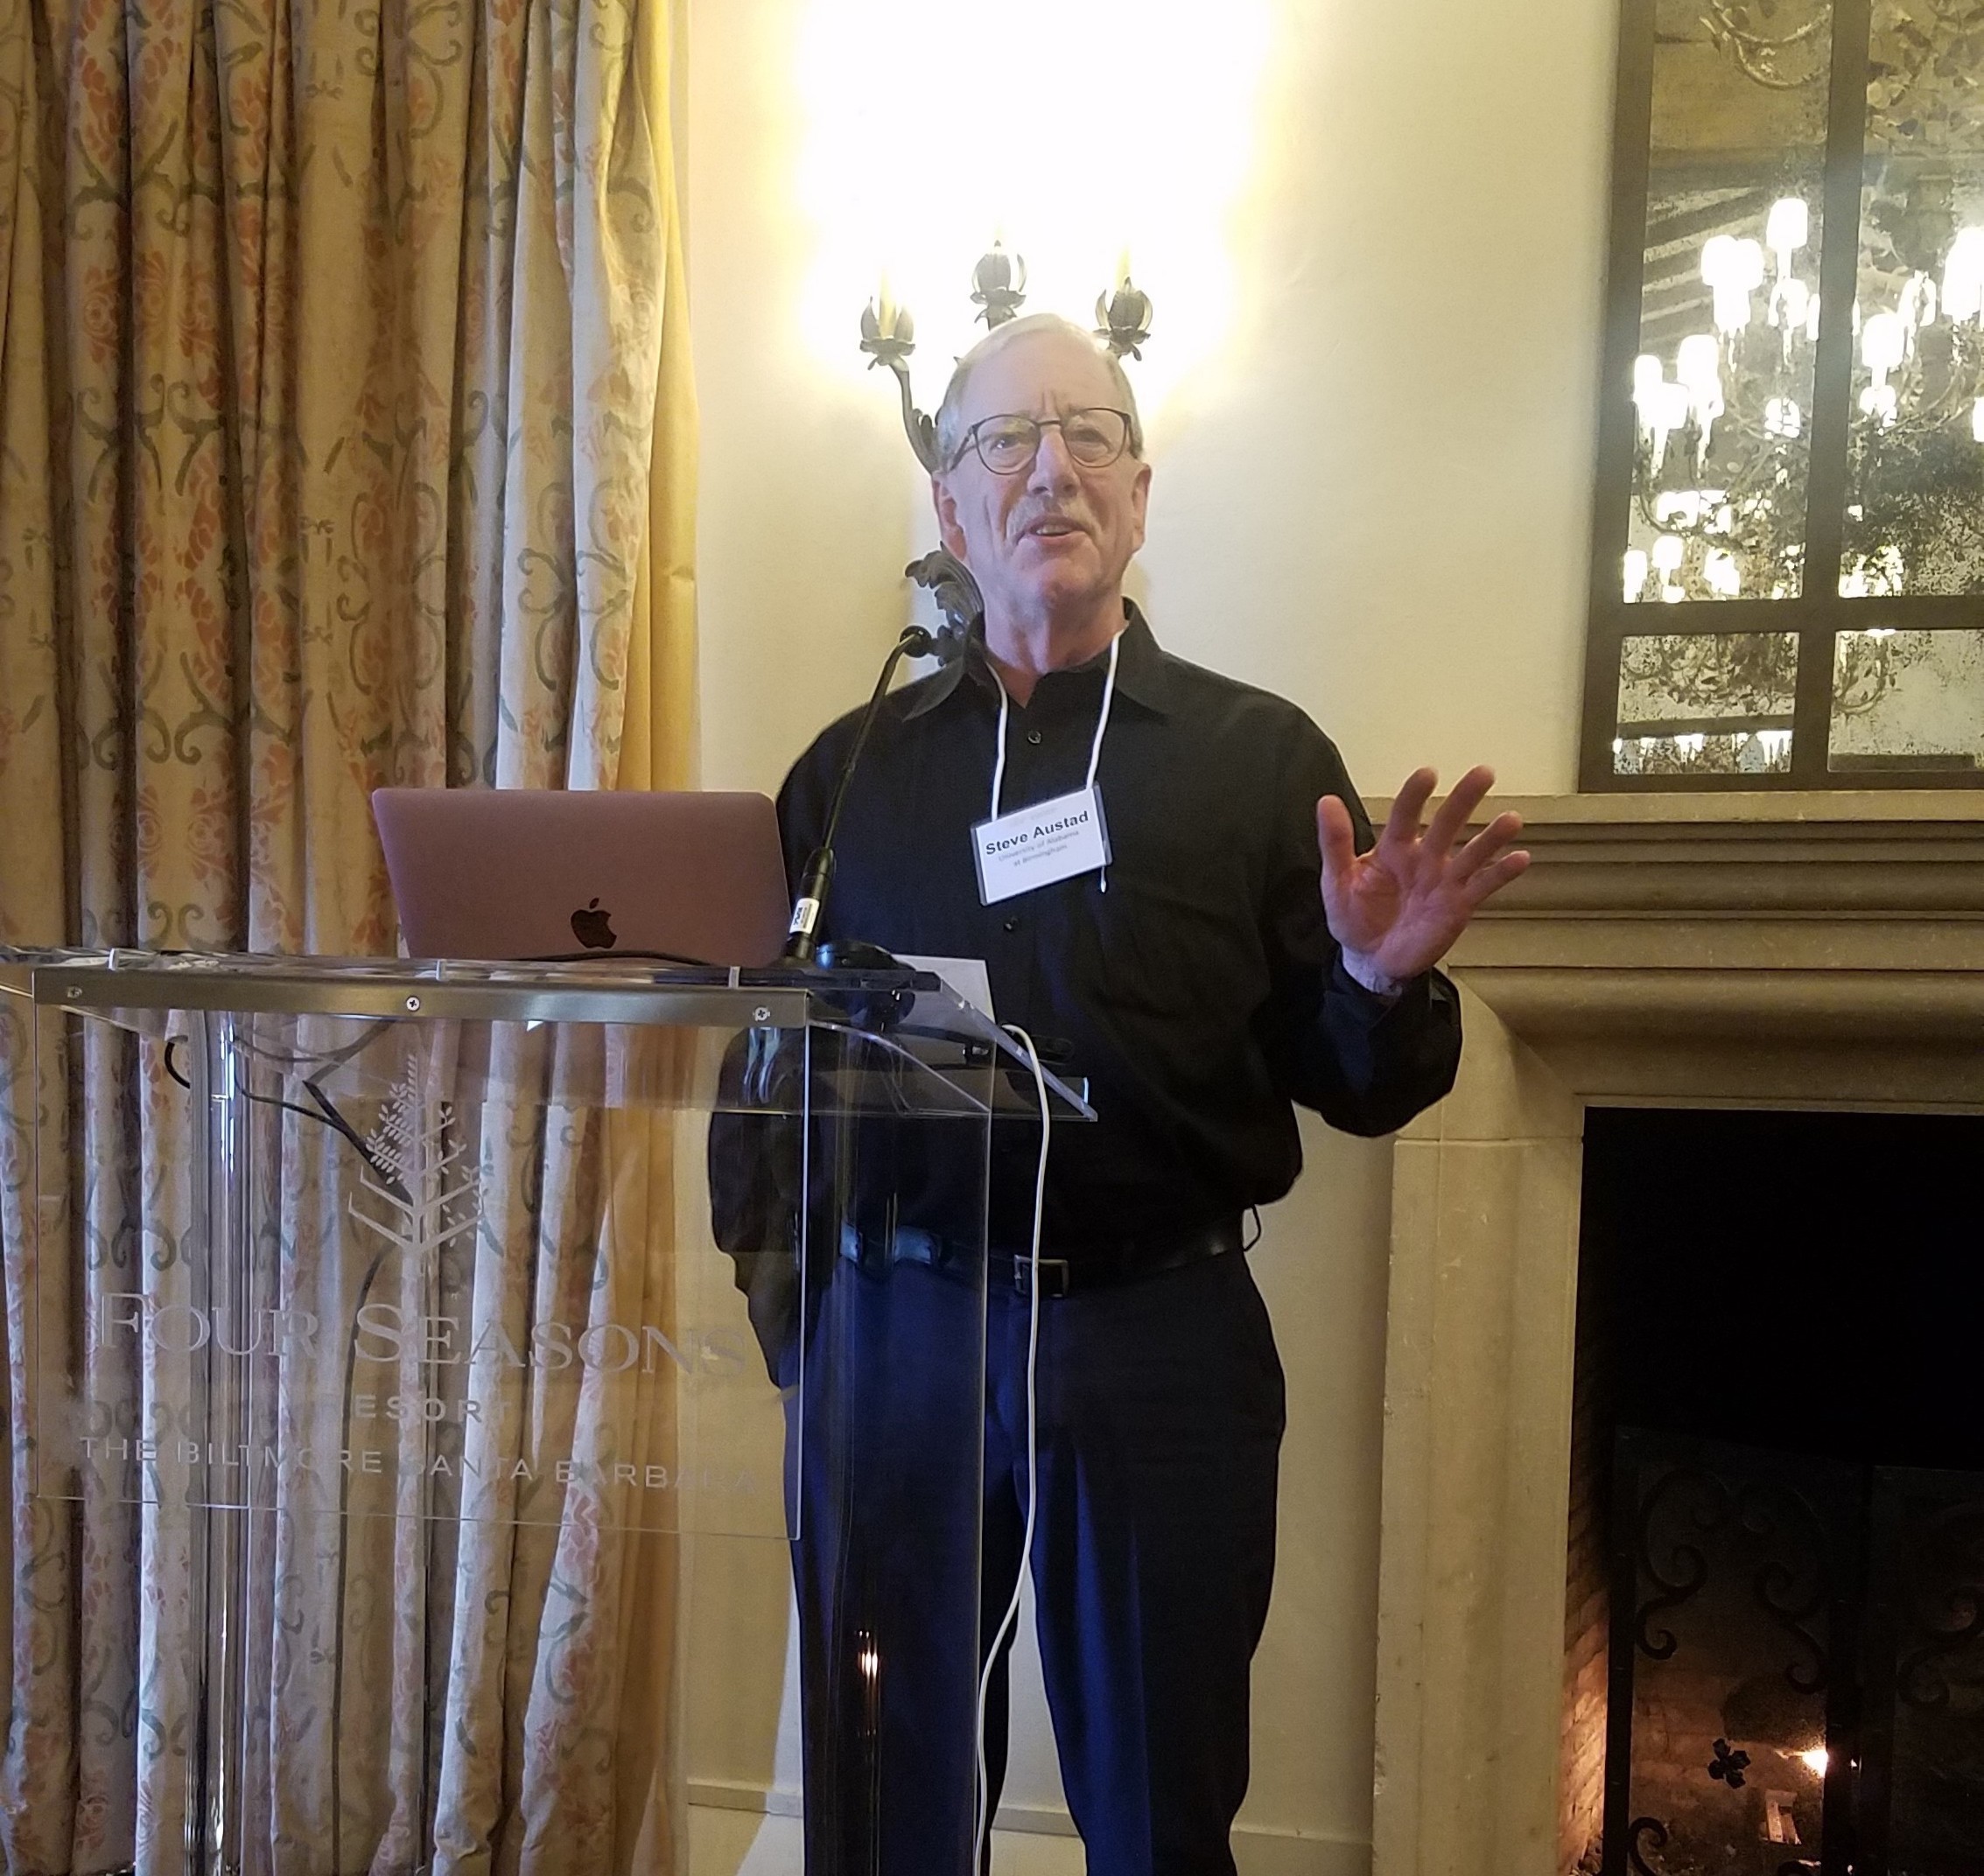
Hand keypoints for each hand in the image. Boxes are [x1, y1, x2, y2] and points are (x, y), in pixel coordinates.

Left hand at [1316, 766, 1529, 985]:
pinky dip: (1502, 873)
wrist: (1371, 960)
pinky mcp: (1458, 905)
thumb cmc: (1354, 917)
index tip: (1428, 774)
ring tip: (1512, 819)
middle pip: (1447, 824)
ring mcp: (1444, 881)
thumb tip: (1326, 801)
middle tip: (1484, 773)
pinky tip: (1520, 858)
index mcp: (1392, 849)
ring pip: (1472, 853)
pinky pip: (1483, 886)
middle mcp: (1423, 858)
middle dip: (1464, 800)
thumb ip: (1335, 843)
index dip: (1415, 796)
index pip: (1405, 816)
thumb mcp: (1337, 881)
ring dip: (1491, 837)